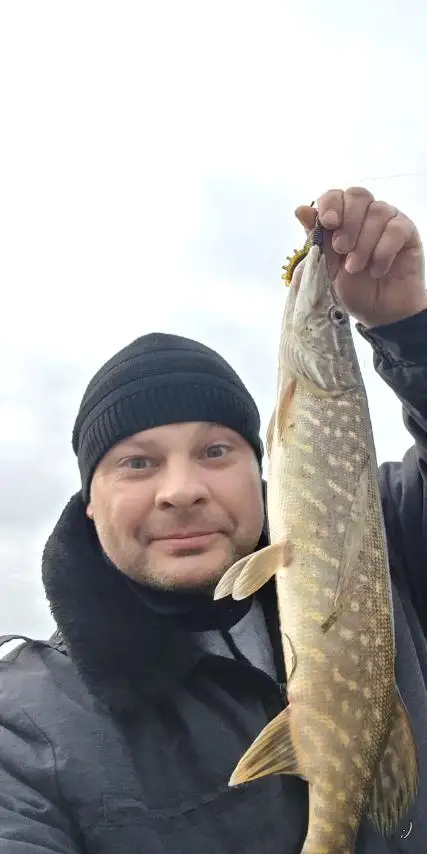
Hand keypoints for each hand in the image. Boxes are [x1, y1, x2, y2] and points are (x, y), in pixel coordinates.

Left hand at [295, 187, 426, 326]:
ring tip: (356, 268)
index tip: (328, 223)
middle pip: (358, 195)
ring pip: (377, 213)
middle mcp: (366, 214)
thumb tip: (301, 210)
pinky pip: (395, 229)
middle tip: (341, 249)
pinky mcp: (407, 232)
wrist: (379, 312)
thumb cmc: (352, 288)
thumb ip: (316, 239)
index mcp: (343, 218)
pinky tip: (377, 270)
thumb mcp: (327, 267)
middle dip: (347, 223)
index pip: (336, 195)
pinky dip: (383, 251)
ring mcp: (388, 220)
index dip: (331, 204)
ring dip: (363, 244)